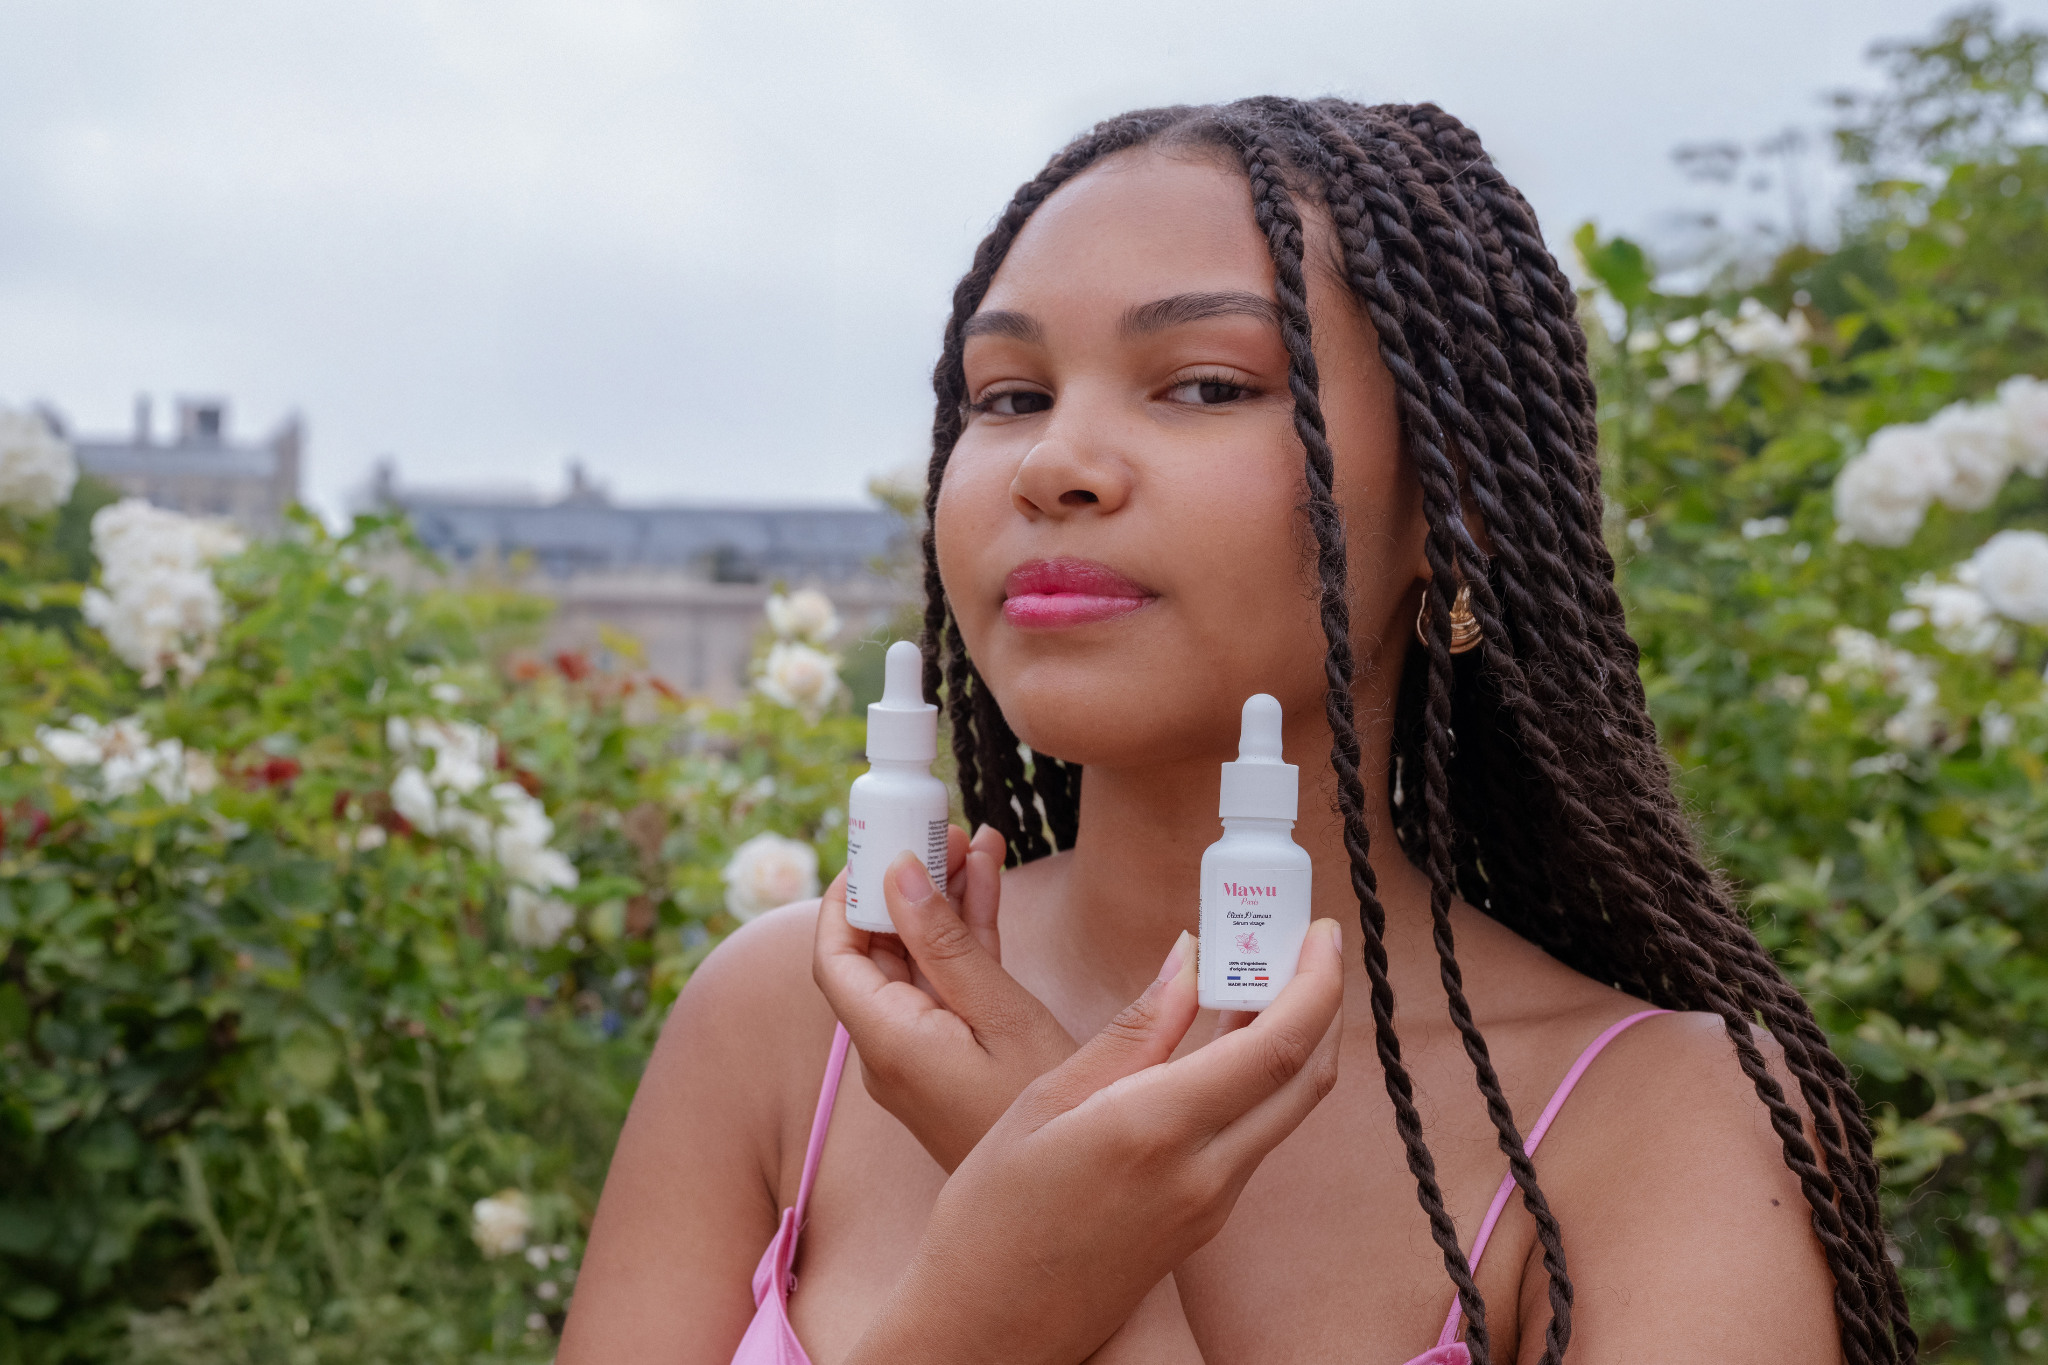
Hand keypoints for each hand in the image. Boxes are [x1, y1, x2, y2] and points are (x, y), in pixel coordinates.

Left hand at [814, 825, 1079, 1171]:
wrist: (1077, 1193)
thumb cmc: (1047, 1113)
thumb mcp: (1001, 1016)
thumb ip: (946, 944)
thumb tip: (898, 876)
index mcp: (888, 1039)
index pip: (834, 954)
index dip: (848, 893)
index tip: (882, 843)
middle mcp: (892, 1047)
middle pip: (878, 949)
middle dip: (907, 882)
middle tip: (942, 828)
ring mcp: (923, 1052)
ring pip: (920, 959)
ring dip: (944, 900)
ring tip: (976, 839)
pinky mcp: (955, 1054)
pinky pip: (949, 983)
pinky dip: (968, 936)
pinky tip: (989, 881)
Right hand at [848, 919, 1346, 1364]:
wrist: (992, 1325)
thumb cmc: (993, 1214)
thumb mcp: (1047, 1100)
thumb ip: (1134, 1031)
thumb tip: (1188, 957)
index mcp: (1157, 1129)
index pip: (1276, 1046)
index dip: (1316, 981)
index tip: (1320, 931)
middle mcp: (1204, 1173)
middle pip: (1305, 1077)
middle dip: (1323, 1000)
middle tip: (1302, 942)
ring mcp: (1212, 1204)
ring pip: (1285, 1108)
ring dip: (1293, 1038)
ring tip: (1258, 975)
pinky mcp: (1205, 1220)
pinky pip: (1255, 1135)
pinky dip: (1261, 1079)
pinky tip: (1227, 1041)